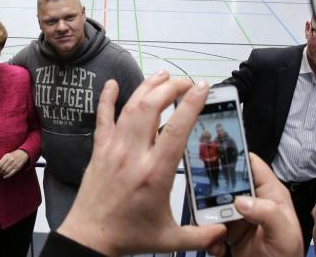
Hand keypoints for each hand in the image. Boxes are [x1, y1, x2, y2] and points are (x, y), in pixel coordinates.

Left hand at [0, 149, 28, 178]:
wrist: (23, 153)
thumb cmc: (13, 155)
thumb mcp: (7, 155)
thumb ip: (2, 161)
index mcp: (7, 156)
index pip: (0, 164)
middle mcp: (10, 160)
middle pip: (3, 169)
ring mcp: (14, 164)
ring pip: (6, 171)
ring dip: (3, 174)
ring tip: (1, 174)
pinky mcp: (18, 167)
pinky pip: (11, 173)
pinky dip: (7, 176)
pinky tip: (4, 177)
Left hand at [58, 72, 225, 255]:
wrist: (90, 237)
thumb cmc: (128, 236)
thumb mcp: (170, 239)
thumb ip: (201, 234)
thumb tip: (224, 229)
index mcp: (155, 173)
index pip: (176, 129)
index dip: (191, 103)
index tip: (203, 87)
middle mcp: (133, 155)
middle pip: (151, 107)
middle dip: (171, 87)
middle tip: (187, 83)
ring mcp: (113, 149)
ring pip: (130, 108)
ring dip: (148, 87)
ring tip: (163, 75)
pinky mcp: (99, 150)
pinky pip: (102, 118)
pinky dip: (107, 98)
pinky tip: (112, 84)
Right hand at [208, 154, 301, 256]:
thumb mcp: (284, 235)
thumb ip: (268, 213)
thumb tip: (241, 200)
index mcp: (269, 193)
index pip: (250, 164)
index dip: (233, 157)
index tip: (213, 156)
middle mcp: (251, 201)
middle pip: (224, 184)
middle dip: (212, 193)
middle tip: (206, 205)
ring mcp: (236, 216)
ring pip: (210, 206)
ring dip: (207, 219)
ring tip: (214, 233)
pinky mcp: (225, 232)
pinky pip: (207, 227)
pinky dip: (207, 237)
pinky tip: (217, 246)